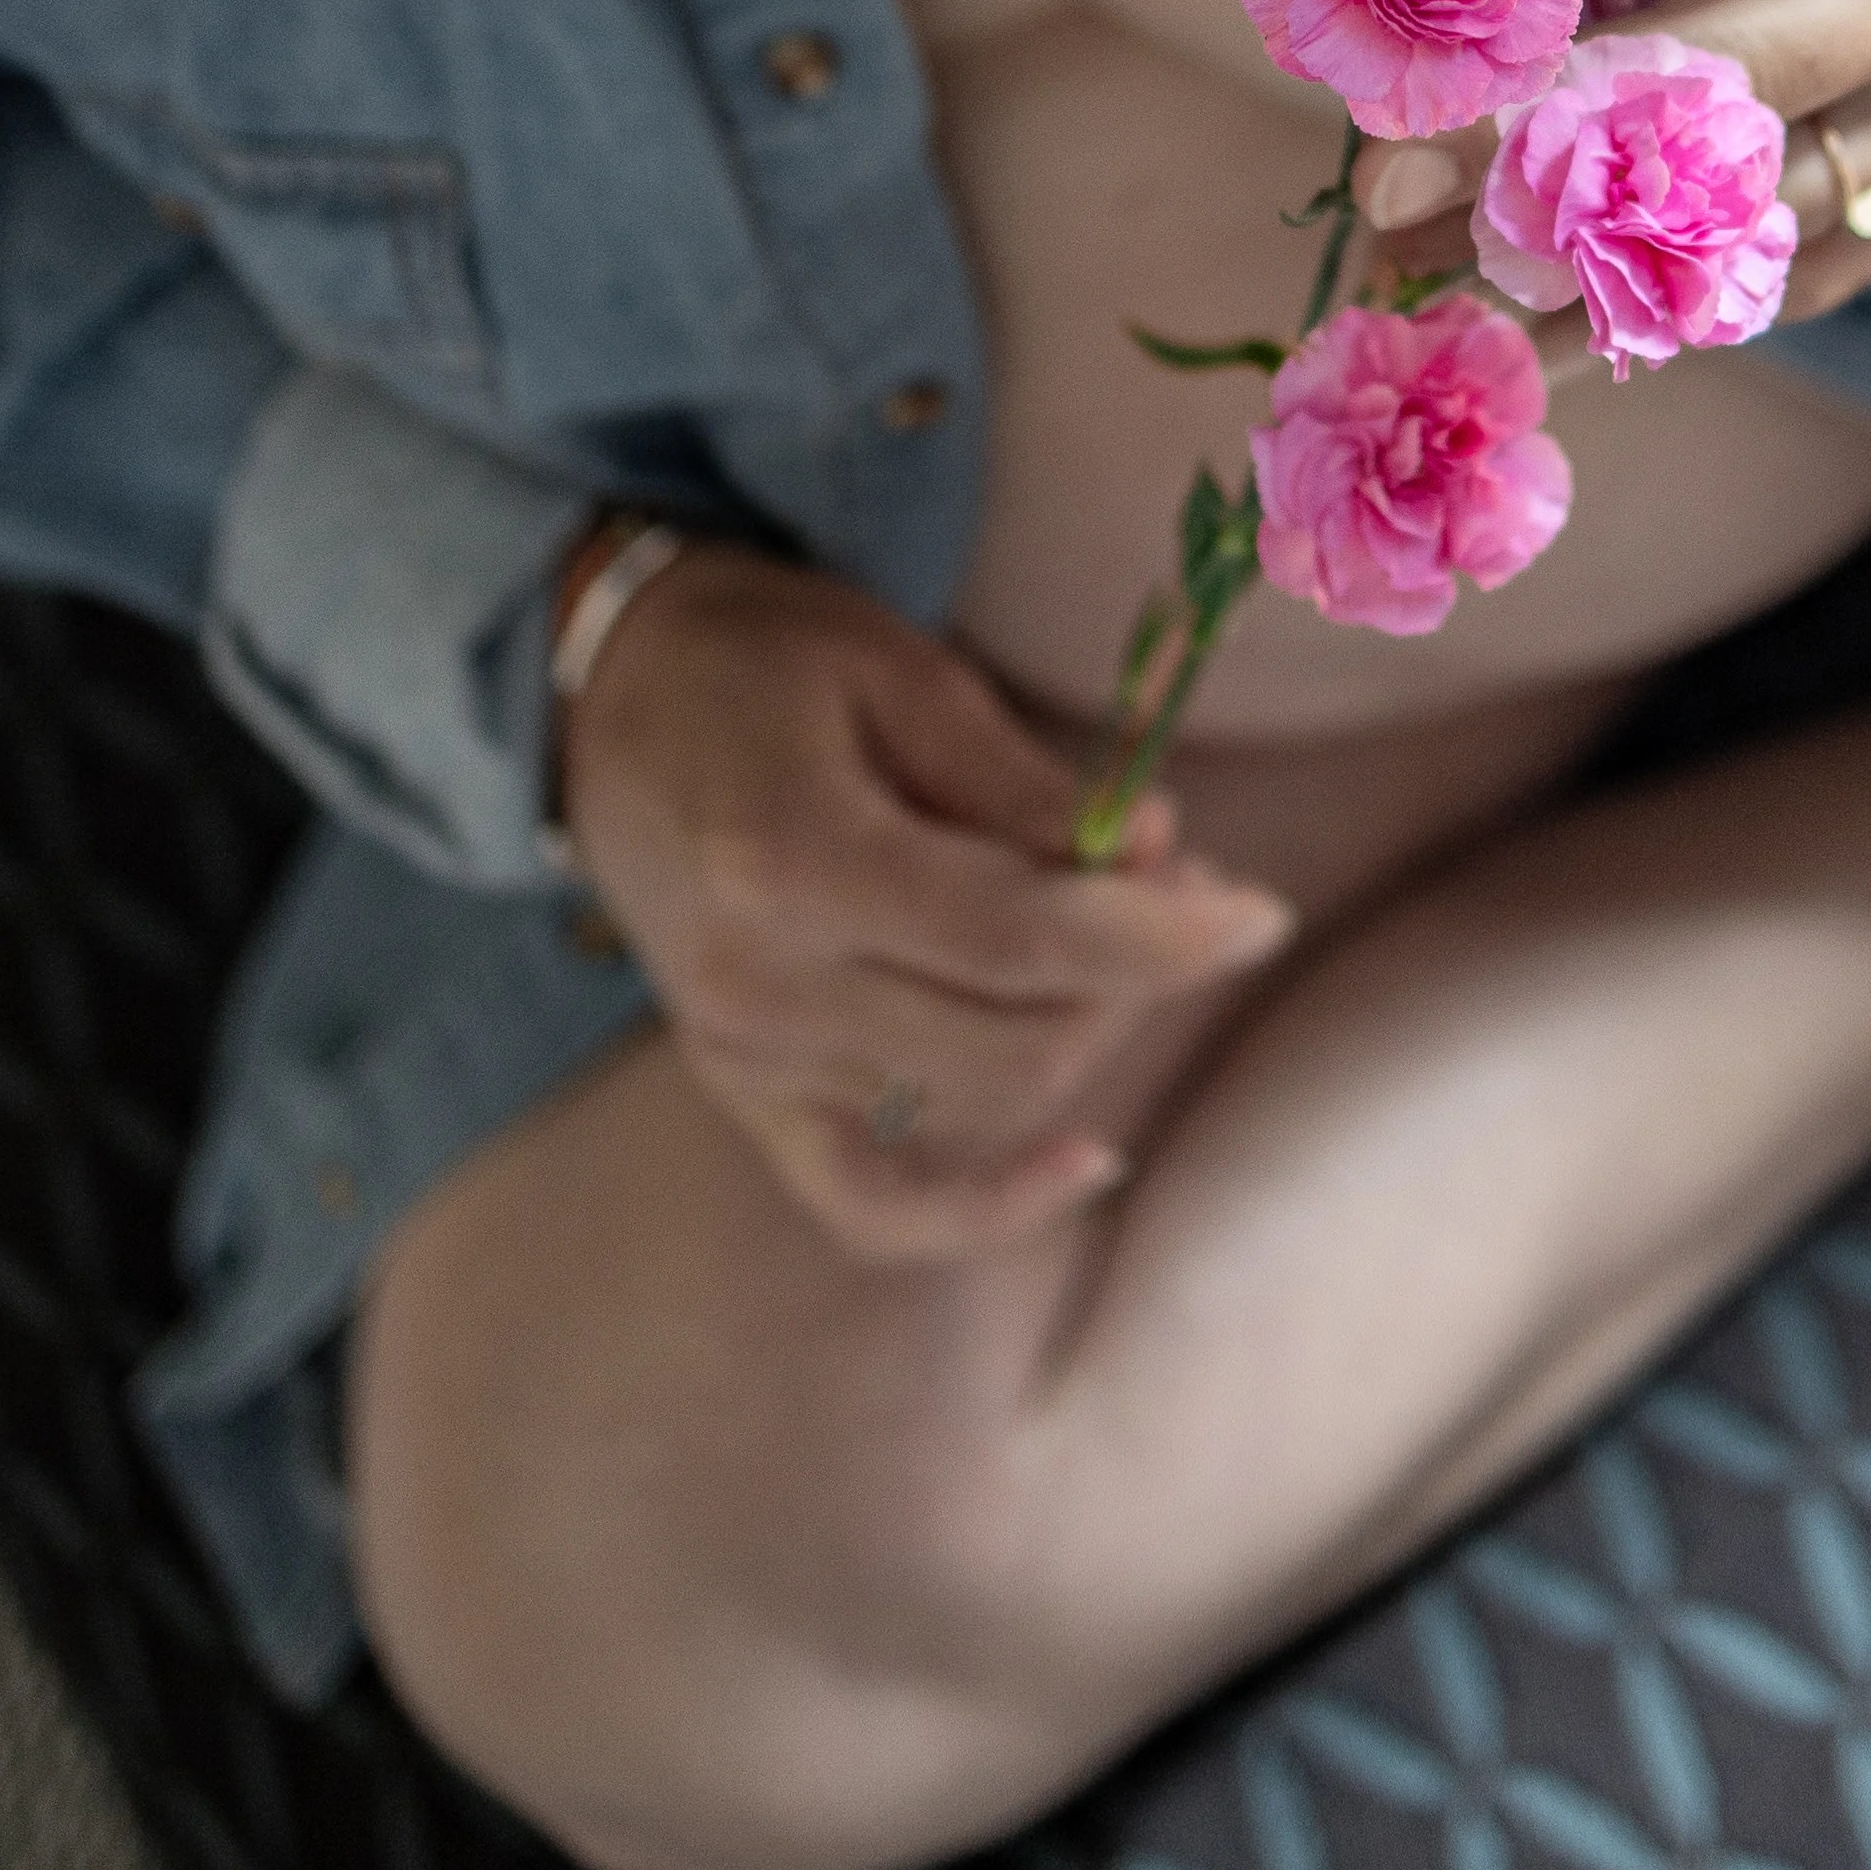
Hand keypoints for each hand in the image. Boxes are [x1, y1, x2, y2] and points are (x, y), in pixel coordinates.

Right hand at [559, 541, 1293, 1259]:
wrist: (610, 706)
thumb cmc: (765, 662)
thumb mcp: (899, 671)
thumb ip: (1023, 781)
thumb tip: (1160, 857)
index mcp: (789, 858)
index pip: (1018, 941)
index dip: (1159, 940)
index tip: (1259, 914)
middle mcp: (758, 984)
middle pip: (1010, 1044)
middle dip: (1135, 982)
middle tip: (1195, 892)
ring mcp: (743, 1056)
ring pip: (975, 1105)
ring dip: (1085, 1036)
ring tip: (1129, 940)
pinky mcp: (743, 1093)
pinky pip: (870, 1204)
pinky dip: (985, 1207)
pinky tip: (1087, 1160)